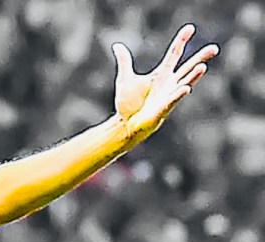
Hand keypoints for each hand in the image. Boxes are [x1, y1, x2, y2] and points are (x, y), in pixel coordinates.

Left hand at [112, 24, 218, 140]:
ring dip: (194, 75)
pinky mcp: (164, 108)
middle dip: (200, 58)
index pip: (174, 54)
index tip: (190, 28)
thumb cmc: (128, 104)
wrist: (125, 124)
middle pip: (188, 67)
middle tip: (214, 48)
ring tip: (203, 66)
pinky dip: (178, 94)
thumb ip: (125, 61)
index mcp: (161, 75)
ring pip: (186, 82)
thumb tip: (117, 45)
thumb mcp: (125, 78)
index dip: (181, 41)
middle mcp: (169, 84)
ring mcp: (168, 96)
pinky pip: (173, 100)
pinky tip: (186, 88)